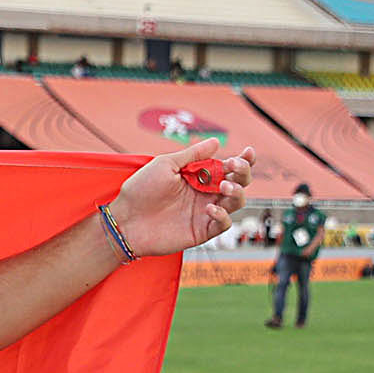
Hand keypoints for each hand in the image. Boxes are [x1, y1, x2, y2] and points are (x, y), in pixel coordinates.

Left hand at [110, 139, 249, 255]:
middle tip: (233, 167)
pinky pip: (224, 223)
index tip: (248, 152)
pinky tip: (211, 207)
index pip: (228, 167)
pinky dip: (224, 215)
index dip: (243, 160)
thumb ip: (192, 155)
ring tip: (224, 186)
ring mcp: (205, 212)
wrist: (126, 220)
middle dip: (243, 173)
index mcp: (199, 176)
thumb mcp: (165, 164)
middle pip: (239, 182)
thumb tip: (216, 142)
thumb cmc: (140, 190)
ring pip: (236, 202)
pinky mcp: (202, 230)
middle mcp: (205, 193)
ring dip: (237, 192)